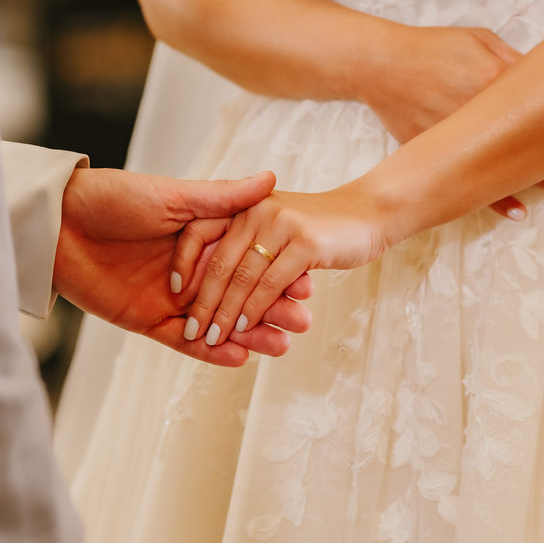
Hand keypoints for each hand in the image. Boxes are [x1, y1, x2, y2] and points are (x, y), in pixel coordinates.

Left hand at [54, 168, 313, 365]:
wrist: (57, 224)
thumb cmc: (113, 198)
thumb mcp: (172, 195)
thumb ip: (222, 198)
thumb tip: (271, 178)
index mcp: (202, 237)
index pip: (249, 260)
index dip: (277, 273)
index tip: (309, 284)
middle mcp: (192, 269)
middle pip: (239, 295)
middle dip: (272, 309)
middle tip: (302, 322)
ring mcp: (171, 298)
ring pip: (218, 322)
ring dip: (249, 335)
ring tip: (281, 346)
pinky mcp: (147, 320)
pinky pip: (185, 341)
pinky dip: (210, 353)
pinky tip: (239, 358)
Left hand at [172, 184, 385, 345]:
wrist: (370, 210)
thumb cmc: (321, 221)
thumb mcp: (275, 219)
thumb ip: (243, 234)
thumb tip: (208, 266)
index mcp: (243, 204)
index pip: (199, 232)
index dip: (183, 263)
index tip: (173, 290)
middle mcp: (256, 211)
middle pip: (219, 262)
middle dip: (203, 301)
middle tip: (194, 330)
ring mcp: (281, 225)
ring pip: (243, 278)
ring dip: (226, 314)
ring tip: (214, 338)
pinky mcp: (306, 244)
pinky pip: (271, 284)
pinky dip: (255, 309)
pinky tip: (245, 330)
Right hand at [366, 24, 543, 217]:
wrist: (380, 65)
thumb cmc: (433, 48)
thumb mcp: (480, 42)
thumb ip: (513, 62)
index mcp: (498, 79)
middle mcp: (484, 111)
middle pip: (540, 136)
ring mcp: (462, 136)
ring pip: (512, 161)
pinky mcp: (440, 151)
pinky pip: (471, 179)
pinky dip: (493, 198)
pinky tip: (516, 212)